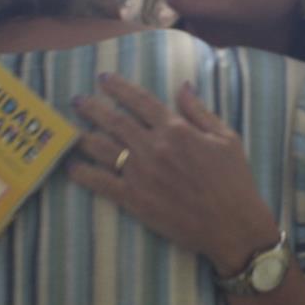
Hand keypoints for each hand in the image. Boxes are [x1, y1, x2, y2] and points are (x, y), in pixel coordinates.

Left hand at [67, 73, 280, 277]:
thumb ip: (199, 111)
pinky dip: (82, 173)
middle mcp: (154, 147)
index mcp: (176, 129)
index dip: (119, 87)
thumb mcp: (226, 138)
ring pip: (101, 148)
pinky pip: (100, 182)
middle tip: (77, 100)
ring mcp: (141, 174)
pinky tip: (70, 166)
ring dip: (82, 135)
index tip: (103, 79)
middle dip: (92, 107)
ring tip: (69, 129)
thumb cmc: (234, 181)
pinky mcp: (134, 199)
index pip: (140, 100)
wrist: (232, 225)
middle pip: (113, 120)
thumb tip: (183, 86)